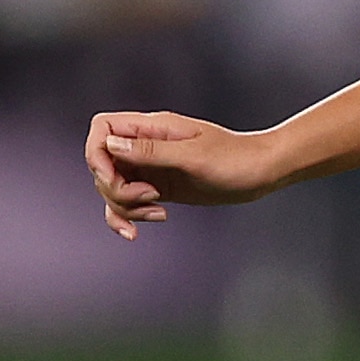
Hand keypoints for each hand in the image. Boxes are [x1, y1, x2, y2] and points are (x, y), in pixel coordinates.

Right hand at [86, 111, 278, 236]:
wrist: (262, 172)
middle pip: (103, 164)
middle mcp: (146, 146)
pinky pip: (128, 203)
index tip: (113, 177)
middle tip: (151, 196)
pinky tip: (136, 232)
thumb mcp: (194, 156)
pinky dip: (126, 217)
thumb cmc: (236, 158)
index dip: (97, 153)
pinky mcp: (159, 188)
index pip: (103, 128)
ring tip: (159, 211)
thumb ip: (152, 152)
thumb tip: (111, 145)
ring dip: (125, 206)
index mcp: (152, 128)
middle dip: (116, 188)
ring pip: (113, 187)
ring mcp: (151, 168)